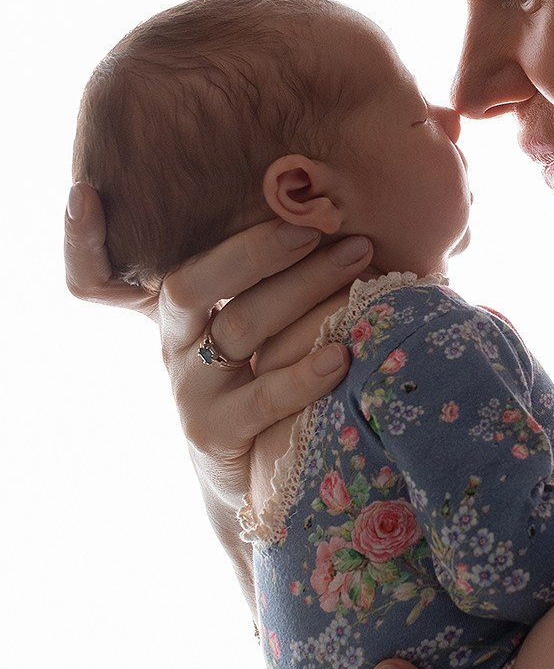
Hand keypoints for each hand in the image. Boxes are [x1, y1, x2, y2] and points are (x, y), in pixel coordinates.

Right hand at [64, 181, 372, 509]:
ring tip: (358, 262)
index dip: (80, 240)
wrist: (261, 473)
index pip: (98, 274)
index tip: (83, 195)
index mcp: (177, 308)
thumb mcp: (258, 321)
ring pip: (241, 327)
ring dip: (306, 288)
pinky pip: (263, 396)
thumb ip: (264, 271)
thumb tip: (322, 202)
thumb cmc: (269, 374)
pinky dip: (306, 372)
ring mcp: (190, 389)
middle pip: (198, 283)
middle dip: (262, 246)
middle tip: (324, 221)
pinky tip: (342, 353)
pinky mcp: (215, 434)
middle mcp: (174, 342)